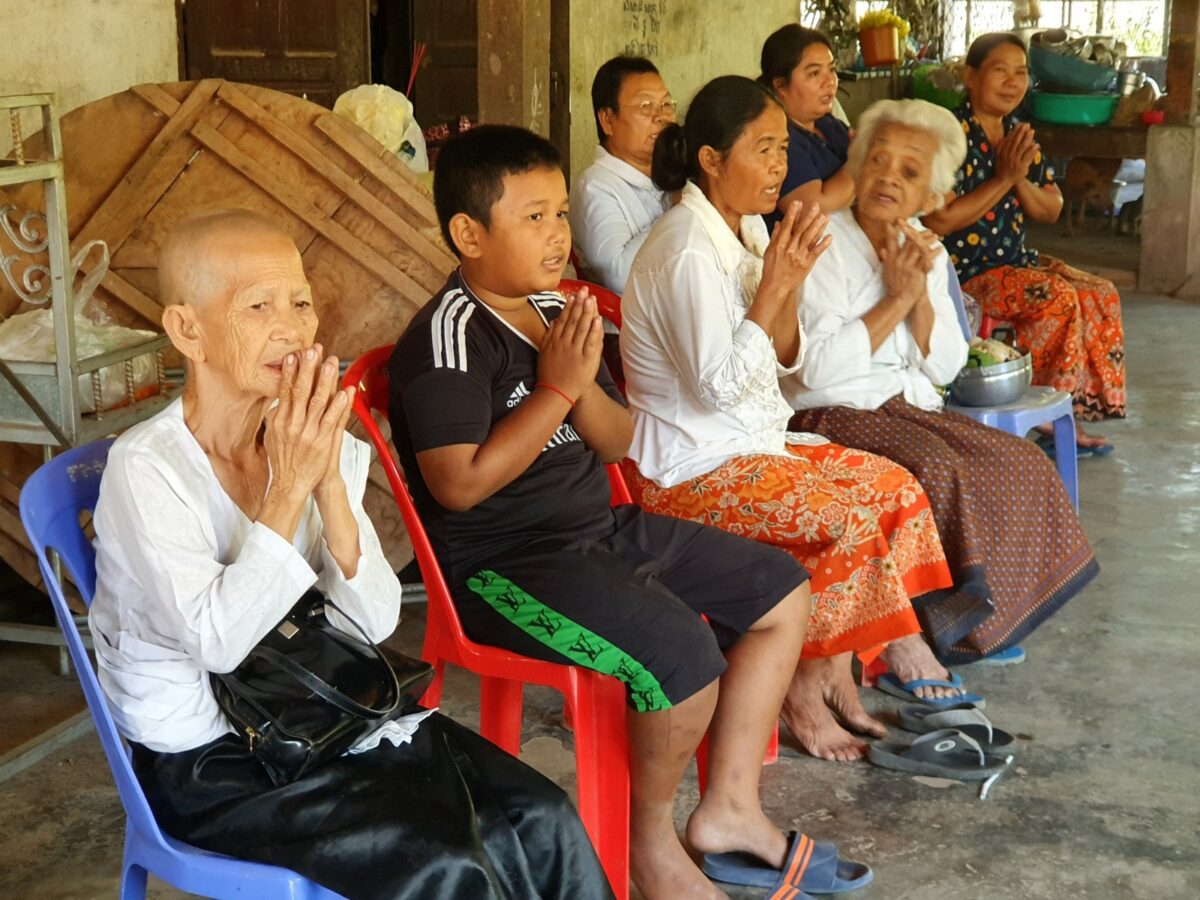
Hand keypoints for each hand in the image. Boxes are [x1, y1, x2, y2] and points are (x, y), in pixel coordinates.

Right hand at [264, 344, 354, 499]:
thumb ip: (276, 416)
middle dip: (308, 369)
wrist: (291, 484)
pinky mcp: (323, 441)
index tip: (295, 355)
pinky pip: (333, 419)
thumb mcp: (273, 436)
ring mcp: (309, 432)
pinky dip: (340, 404)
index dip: (291, 372)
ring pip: (319, 401)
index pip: (286, 390)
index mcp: (280, 421)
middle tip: (313, 350)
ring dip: (325, 381)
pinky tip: (346, 391)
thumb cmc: (283, 460)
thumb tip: (278, 399)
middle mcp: (293, 424)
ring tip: (330, 363)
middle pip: (302, 391)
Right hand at [537, 293, 602, 401]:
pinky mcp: (585, 360)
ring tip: (591, 298)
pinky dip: (594, 330)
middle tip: (584, 290)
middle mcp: (564, 343)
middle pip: (573, 320)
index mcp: (555, 340)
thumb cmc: (550, 373)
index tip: (574, 294)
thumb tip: (554, 321)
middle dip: (580, 303)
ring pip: (582, 328)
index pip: (563, 319)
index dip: (569, 305)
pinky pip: (590, 342)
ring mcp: (575, 351)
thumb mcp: (544, 351)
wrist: (556, 393)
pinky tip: (597, 319)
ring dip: (587, 312)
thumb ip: (549, 335)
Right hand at [758, 200, 831, 304]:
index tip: (798, 203)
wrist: (776, 287)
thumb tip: (779, 223)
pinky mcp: (807, 263)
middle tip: (816, 205)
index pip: (787, 225)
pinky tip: (829, 236)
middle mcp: (790, 248)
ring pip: (810, 238)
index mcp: (780, 244)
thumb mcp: (769, 251)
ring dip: (818, 226)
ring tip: (825, 216)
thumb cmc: (771, 269)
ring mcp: (799, 256)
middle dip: (809, 216)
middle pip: (801, 229)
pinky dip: (823, 244)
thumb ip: (775, 236)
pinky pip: (816, 252)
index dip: (793, 213)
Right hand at [880, 222, 933, 309]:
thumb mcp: (886, 272)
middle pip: (908, 242)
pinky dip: (934, 253)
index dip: (892, 231)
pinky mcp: (916, 272)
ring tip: (935, 236)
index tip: (893, 222)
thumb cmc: (893, 287)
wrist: (899, 300)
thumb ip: (886, 259)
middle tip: (927, 229)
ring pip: (918, 248)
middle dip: (918, 232)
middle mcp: (898, 261)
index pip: (891, 242)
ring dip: (928, 240)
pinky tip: (940, 250)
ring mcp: (907, 266)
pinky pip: (926, 259)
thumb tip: (882, 249)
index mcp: (891, 260)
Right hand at [995, 124, 1035, 184]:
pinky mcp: (1021, 166)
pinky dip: (1032, 151)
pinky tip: (1036, 145)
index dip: (1016, 131)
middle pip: (1016, 142)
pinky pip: (1027, 157)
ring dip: (1027, 139)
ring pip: (1022, 148)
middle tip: (1027, 124)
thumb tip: (1003, 138)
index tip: (1021, 124)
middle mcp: (1009, 155)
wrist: (1003, 181)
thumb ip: (1001, 147)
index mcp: (1004, 152)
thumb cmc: (1002, 168)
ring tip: (1032, 131)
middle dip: (1022, 132)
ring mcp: (1015, 161)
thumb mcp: (999, 157)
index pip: (1010, 139)